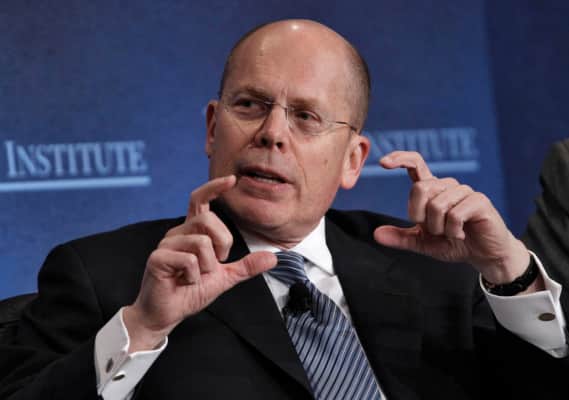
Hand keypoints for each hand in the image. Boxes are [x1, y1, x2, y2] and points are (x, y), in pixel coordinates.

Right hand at [124, 175, 276, 351]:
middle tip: (214, 265)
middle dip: (222, 245)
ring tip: (195, 277)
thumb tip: (273, 257)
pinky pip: (189, 260)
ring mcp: (166, 245)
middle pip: (209, 221)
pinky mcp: (157, 258)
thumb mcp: (225, 278)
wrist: (167, 314)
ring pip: (201, 242)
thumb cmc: (190, 292)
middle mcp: (178, 233)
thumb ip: (246, 266)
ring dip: (207, 267)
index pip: (200, 200)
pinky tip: (184, 282)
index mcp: (192, 232)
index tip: (232, 179)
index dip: (214, 188)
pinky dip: (194, 277)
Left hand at [373, 151, 534, 286]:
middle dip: (420, 215)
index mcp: (432, 190)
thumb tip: (377, 234)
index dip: (400, 159)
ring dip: (439, 227)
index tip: (383, 163)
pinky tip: (461, 234)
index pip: (415, 164)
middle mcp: (447, 186)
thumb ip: (400, 238)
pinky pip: (455, 215)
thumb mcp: (423, 243)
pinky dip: (453, 231)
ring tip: (451, 233)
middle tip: (433, 230)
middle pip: (420, 189)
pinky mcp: (479, 201)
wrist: (484, 255)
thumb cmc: (454, 243)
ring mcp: (464, 191)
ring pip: (436, 204)